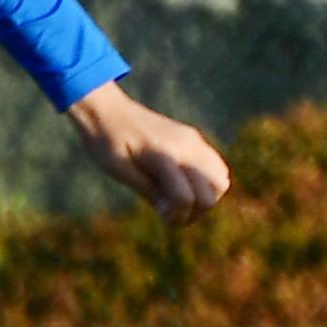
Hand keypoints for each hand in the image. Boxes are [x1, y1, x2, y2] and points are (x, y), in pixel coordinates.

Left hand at [63, 81, 230, 218]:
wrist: (106, 109)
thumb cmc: (106, 142)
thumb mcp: (120, 171)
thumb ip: (149, 191)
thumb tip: (172, 214)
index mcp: (162, 155)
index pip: (185, 197)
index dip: (177, 216)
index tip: (162, 218)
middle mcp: (185, 146)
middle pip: (213, 190)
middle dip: (197, 210)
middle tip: (173, 214)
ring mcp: (193, 140)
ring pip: (221, 179)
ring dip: (205, 197)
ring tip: (180, 201)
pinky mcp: (194, 138)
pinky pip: (216, 166)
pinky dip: (207, 183)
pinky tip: (183, 185)